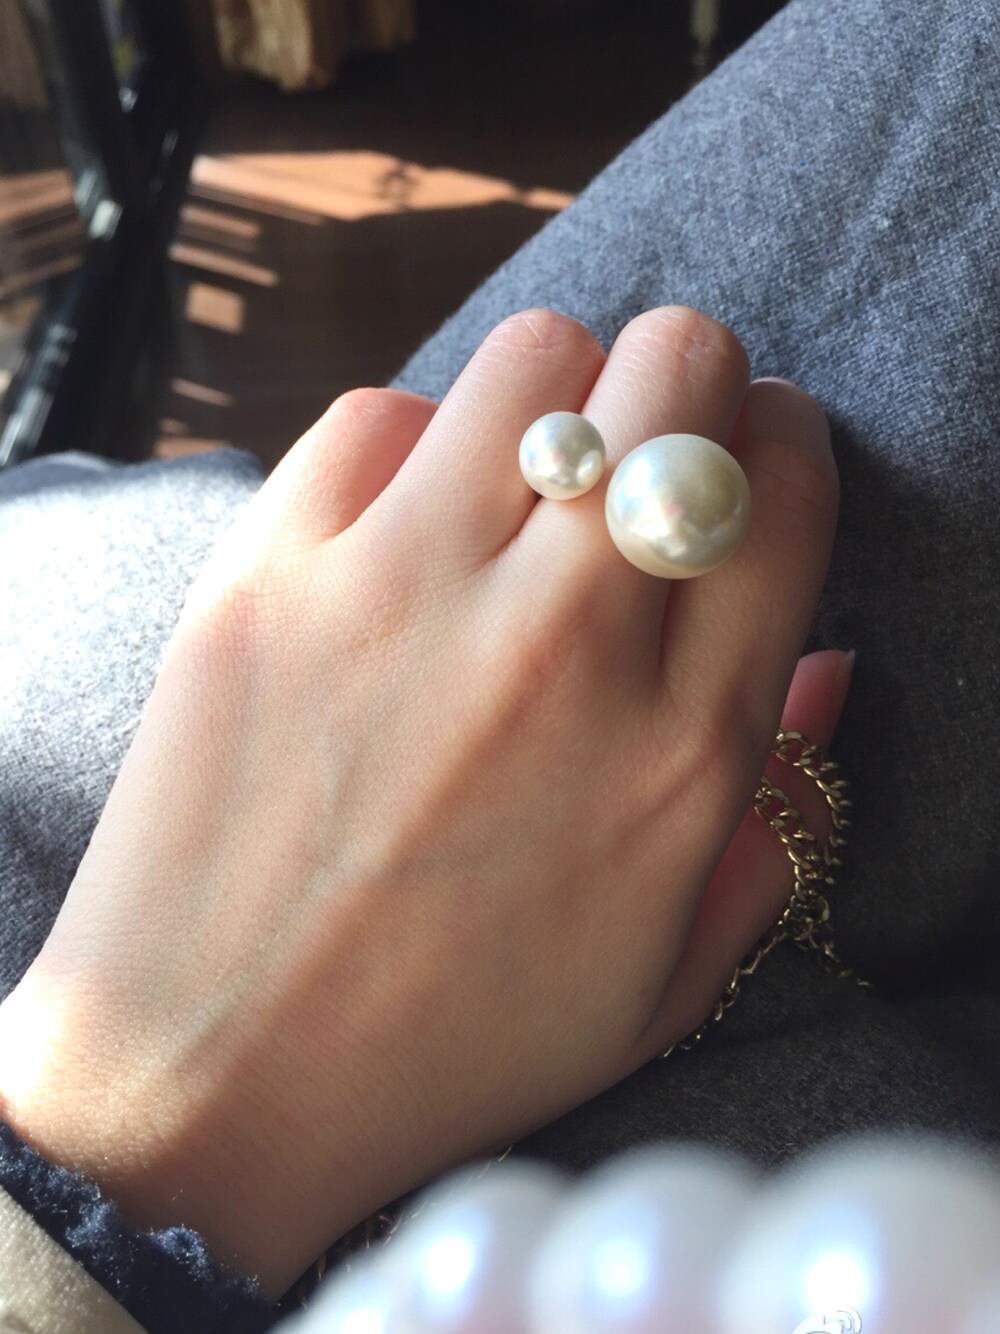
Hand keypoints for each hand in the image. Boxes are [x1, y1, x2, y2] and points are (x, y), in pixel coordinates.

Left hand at [0, 306, 844, 1297]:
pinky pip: (375, 417)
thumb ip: (770, 822)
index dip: (782, 444)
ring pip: (538, 360)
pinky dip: (408, 446)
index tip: (748, 458)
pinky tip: (398, 524)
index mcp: (678, 750)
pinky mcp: (271, 574)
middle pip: (678, 376)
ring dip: (557, 394)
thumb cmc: (444, 1046)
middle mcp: (559, 645)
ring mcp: (405, 594)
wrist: (208, 1082)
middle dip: (688, 383)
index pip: (779, 492)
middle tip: (646, 447)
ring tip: (523, 473)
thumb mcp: (659, 975)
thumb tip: (825, 670)